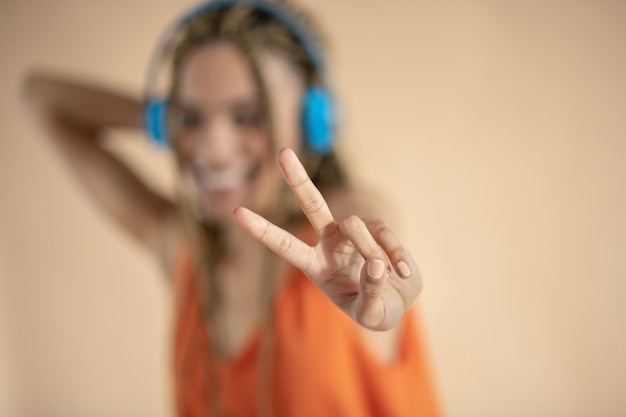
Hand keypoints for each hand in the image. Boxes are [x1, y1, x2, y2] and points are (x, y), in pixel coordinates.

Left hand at [232, 148, 421, 330]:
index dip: (261, 229)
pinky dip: (397, 254)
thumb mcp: (370, 314)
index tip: (236, 212)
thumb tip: (375, 264)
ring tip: (390, 277)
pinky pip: (385, 234)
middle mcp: (329, 242)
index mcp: (314, 265)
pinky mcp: (378, 229)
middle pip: (311, 204)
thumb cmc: (376, 311)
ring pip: (357, 225)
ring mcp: (353, 233)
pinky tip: (404, 273)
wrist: (399, 302)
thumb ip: (370, 293)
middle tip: (282, 152)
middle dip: (296, 178)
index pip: (283, 244)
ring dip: (373, 251)